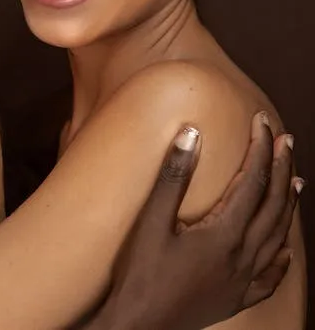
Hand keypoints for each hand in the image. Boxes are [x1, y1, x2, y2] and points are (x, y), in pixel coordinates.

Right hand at [93, 112, 300, 329]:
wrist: (138, 325)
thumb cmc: (140, 274)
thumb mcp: (151, 221)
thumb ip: (173, 177)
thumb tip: (191, 134)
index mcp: (224, 234)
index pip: (252, 182)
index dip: (260, 149)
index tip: (263, 124)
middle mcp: (242, 257)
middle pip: (272, 205)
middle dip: (280, 169)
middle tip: (285, 140)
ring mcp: (242, 281)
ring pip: (277, 237)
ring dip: (288, 205)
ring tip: (296, 181)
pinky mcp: (235, 299)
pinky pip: (269, 279)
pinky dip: (281, 260)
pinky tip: (285, 252)